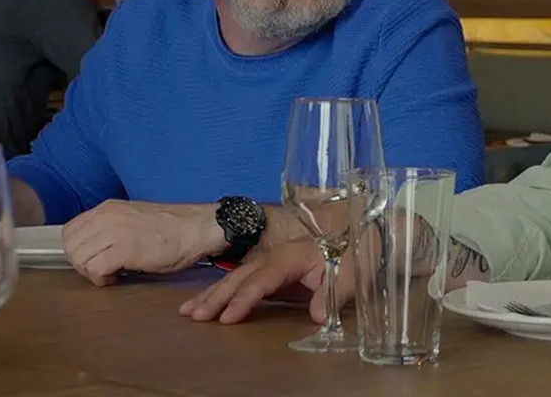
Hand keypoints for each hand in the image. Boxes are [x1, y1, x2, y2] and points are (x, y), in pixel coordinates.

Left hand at [62, 199, 225, 285]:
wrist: (196, 228)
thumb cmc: (172, 227)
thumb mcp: (133, 217)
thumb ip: (111, 226)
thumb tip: (95, 246)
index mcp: (108, 208)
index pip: (69, 230)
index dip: (77, 249)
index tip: (93, 257)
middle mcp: (107, 216)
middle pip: (71, 247)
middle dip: (82, 263)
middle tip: (101, 269)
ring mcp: (115, 232)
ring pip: (79, 258)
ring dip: (91, 272)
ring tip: (110, 273)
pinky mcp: (125, 250)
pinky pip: (95, 269)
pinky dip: (101, 278)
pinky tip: (116, 278)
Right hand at [179, 239, 355, 323]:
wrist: (362, 233)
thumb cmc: (355, 252)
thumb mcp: (350, 273)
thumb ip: (332, 294)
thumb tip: (317, 317)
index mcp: (291, 256)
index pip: (262, 279)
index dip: (245, 298)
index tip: (228, 317)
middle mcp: (276, 257)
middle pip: (241, 277)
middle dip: (217, 296)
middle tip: (194, 316)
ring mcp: (272, 262)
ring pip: (237, 277)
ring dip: (213, 293)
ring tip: (188, 312)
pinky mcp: (274, 270)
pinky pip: (243, 280)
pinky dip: (223, 291)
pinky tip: (207, 303)